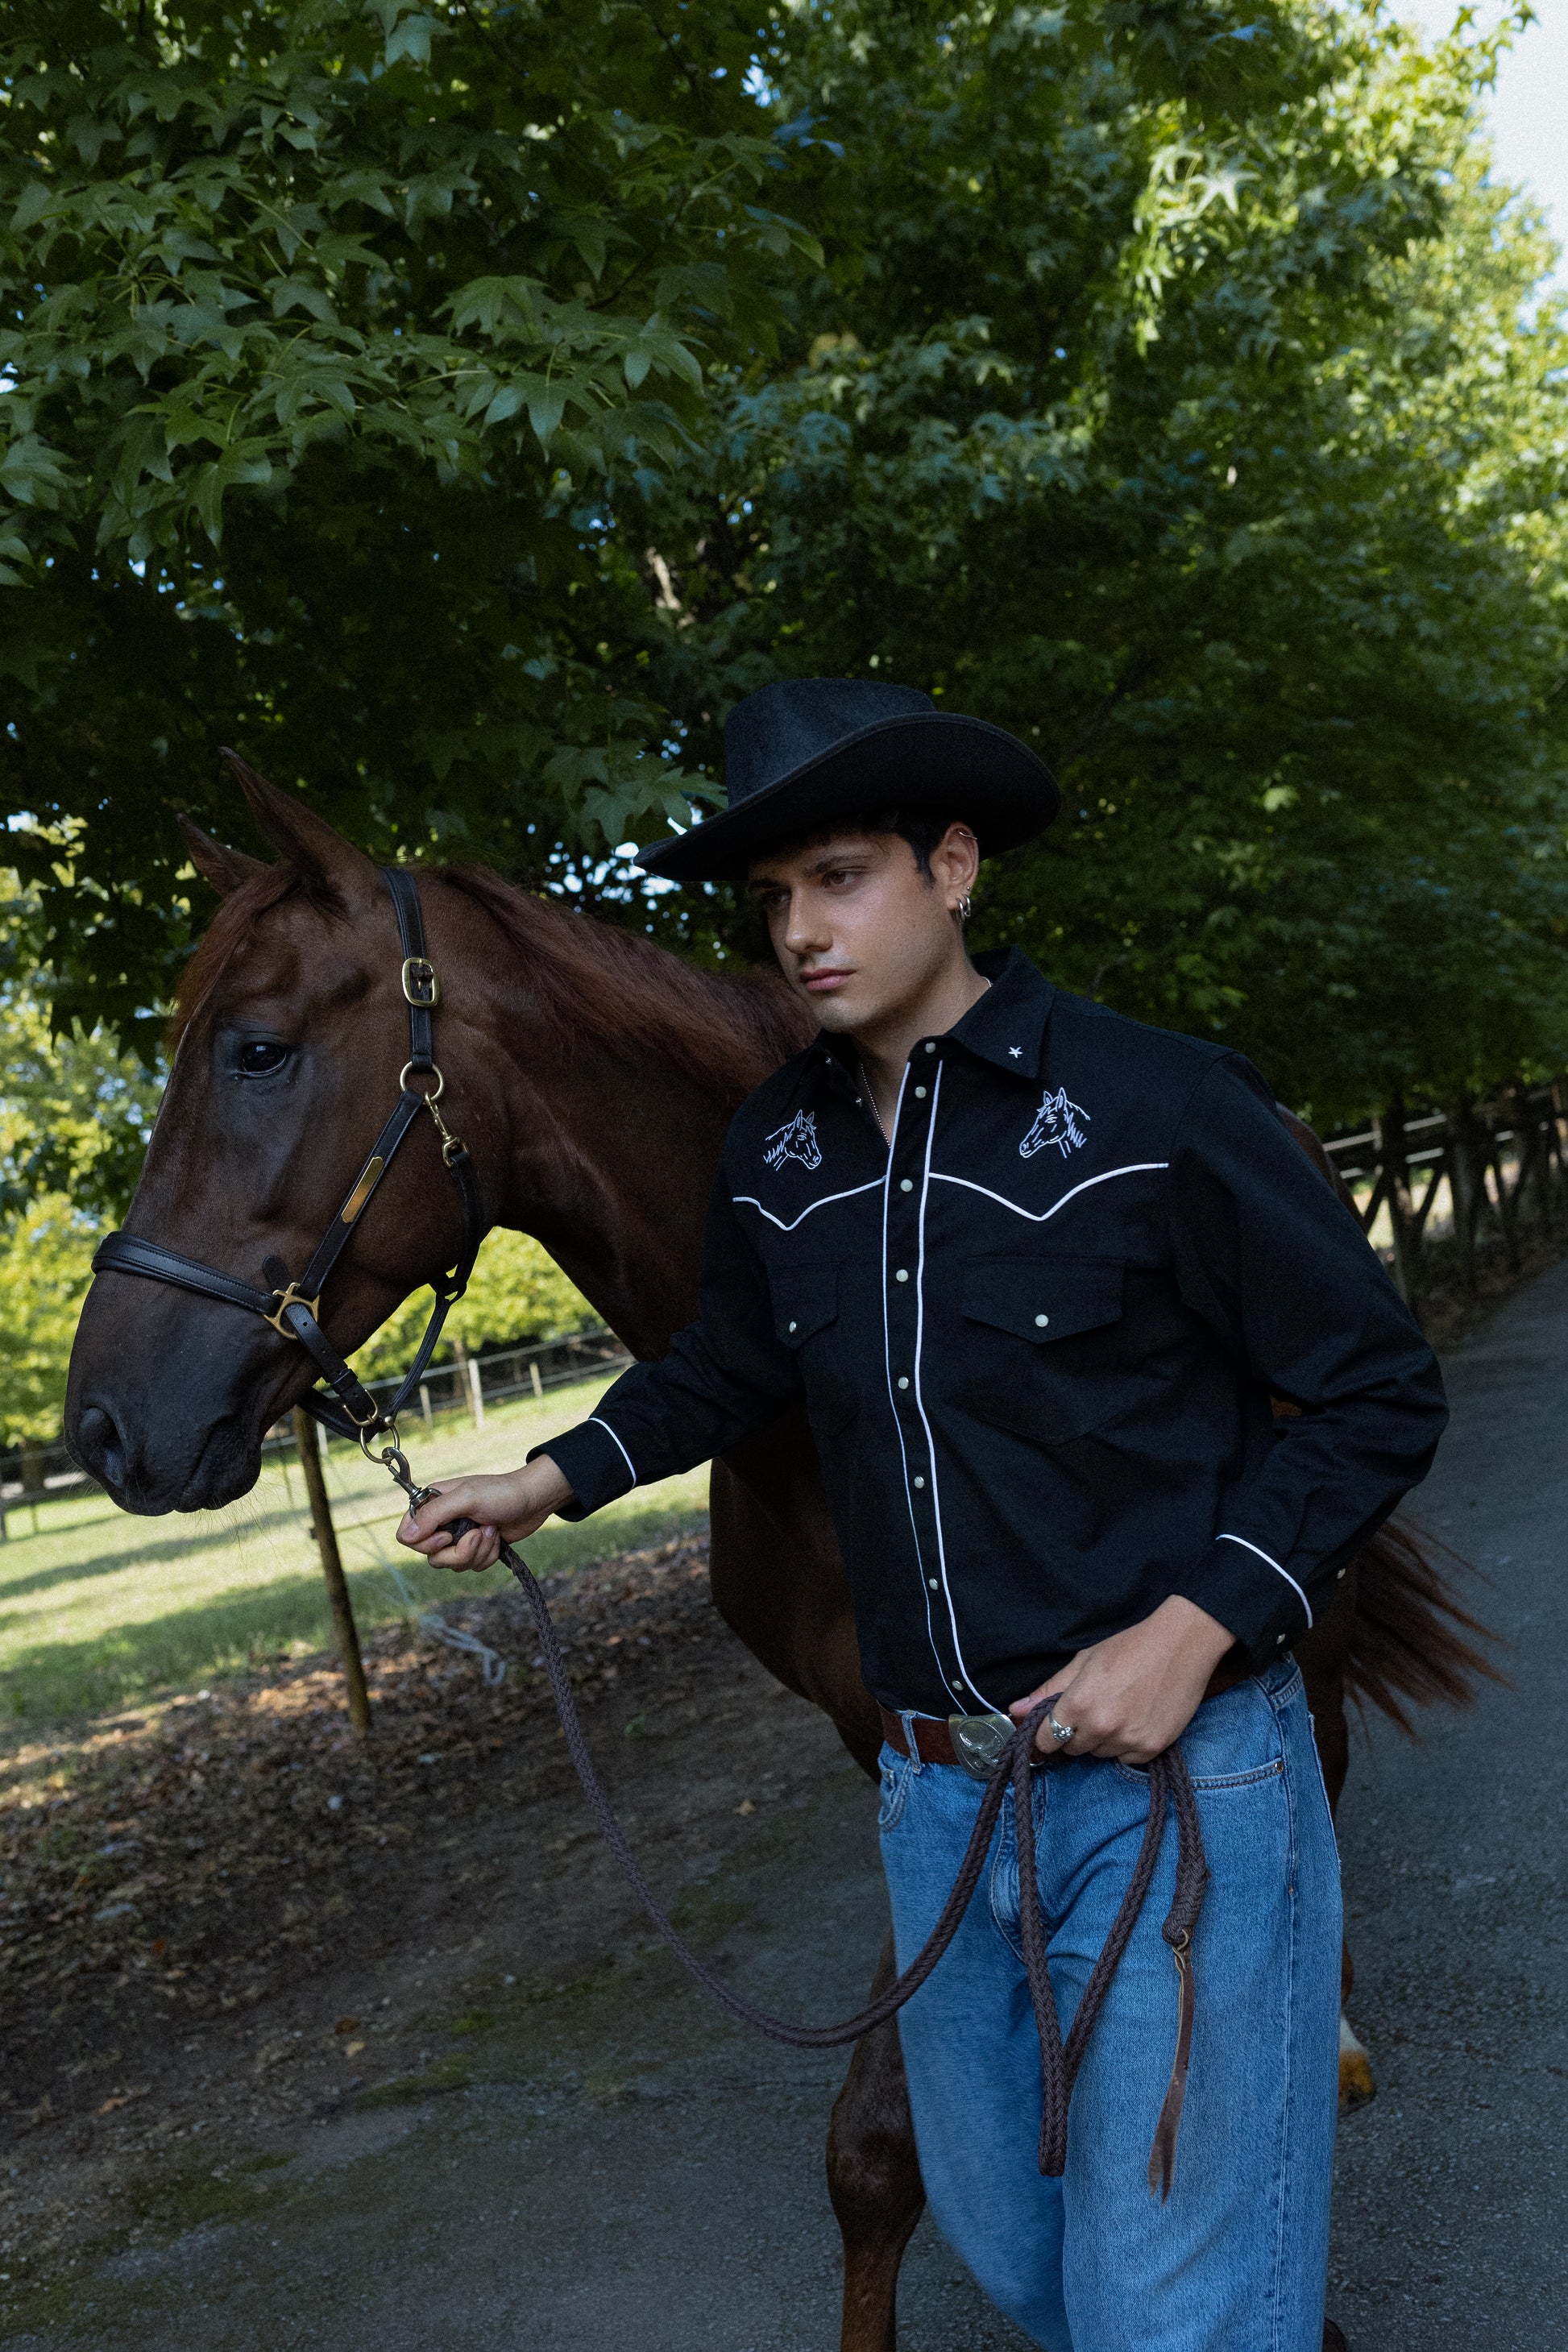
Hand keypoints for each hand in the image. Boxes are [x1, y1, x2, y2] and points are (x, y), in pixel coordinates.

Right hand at [395, 1453, 575, 1573]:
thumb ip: (434, 1515)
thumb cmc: (502, 1492)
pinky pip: (471, 1566)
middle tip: (478, 1534)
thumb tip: (406, 1536)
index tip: (447, 1535)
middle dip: (459, 1551)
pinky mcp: (476, 1548)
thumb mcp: (466, 1498)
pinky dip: (487, 1555)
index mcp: (433, 1504)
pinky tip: (497, 1538)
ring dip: (477, 1551)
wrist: (535, 1500)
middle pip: (431, 1555)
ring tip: (491, 1531)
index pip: (408, 1534)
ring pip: (452, 1564)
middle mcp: (442, 1522)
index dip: (425, 1542)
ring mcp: (459, 1537)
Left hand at [1009, 1596, 1237, 1765]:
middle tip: (1096, 1706)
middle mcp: (1102, 1727)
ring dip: (1103, 1740)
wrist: (1182, 1645)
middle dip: (1077, 1733)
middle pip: (1073, 1749)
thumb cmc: (1130, 1647)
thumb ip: (1048, 1691)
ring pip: (1100, 1755)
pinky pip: (1127, 1759)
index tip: (1052, 1727)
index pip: (1045, 1740)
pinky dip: (1128, 1745)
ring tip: (1120, 1709)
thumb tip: (1015, 1710)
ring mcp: (1129, 1741)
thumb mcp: (1083, 1662)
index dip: (1046, 1733)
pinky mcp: (1153, 1749)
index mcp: (1078, 1704)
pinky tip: (1138, 1718)